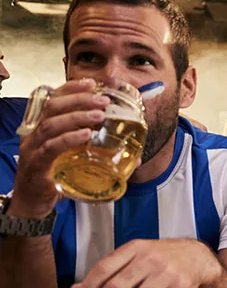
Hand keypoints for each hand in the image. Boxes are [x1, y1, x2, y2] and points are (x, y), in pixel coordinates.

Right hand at [9, 79, 107, 218]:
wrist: (33, 204)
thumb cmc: (54, 177)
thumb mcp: (73, 158)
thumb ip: (95, 151)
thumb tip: (132, 154)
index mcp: (41, 126)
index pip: (52, 99)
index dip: (70, 88)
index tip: (91, 83)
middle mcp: (34, 133)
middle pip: (53, 106)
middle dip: (79, 99)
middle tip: (103, 100)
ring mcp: (33, 148)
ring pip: (52, 124)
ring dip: (77, 116)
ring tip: (99, 115)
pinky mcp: (36, 164)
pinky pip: (51, 147)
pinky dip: (69, 139)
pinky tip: (86, 135)